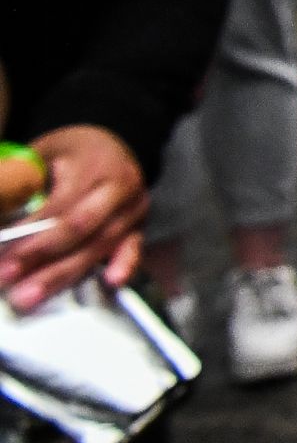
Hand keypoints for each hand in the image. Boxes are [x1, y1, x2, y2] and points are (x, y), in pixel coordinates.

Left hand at [0, 127, 146, 311]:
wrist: (113, 146)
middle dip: (41, 256)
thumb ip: (22, 180)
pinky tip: (112, 282)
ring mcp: (133, 210)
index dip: (30, 230)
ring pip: (100, 245)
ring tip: (29, 296)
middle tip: (7, 278)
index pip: (60, 204)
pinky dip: (125, 265)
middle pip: (82, 227)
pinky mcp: (139, 227)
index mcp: (95, 165)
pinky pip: (133, 248)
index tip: (3, 252)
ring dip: (63, 274)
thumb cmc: (70, 153)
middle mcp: (120, 187)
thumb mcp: (43, 154)